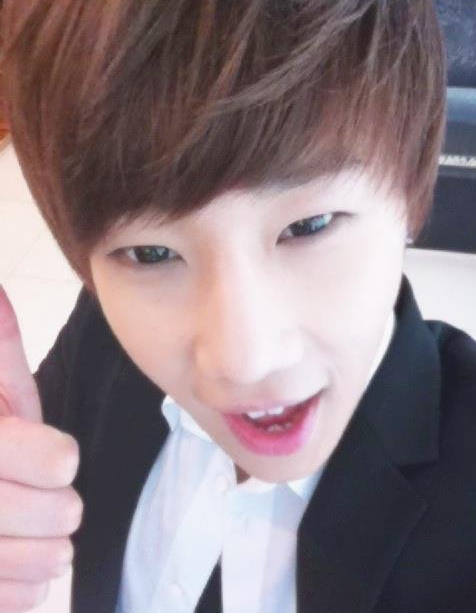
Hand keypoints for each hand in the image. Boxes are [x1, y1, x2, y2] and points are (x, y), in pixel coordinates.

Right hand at [0, 286, 82, 610]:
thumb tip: (1, 293)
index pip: (8, 452)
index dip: (37, 457)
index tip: (64, 459)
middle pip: (11, 513)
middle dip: (47, 513)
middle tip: (67, 509)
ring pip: (2, 563)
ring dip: (33, 561)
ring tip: (53, 549)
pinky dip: (15, 596)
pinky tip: (26, 580)